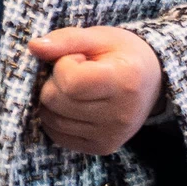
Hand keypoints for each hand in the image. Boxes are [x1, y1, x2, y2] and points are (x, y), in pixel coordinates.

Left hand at [29, 26, 165, 155]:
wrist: (153, 80)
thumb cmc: (121, 55)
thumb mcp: (97, 37)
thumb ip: (65, 39)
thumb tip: (33, 47)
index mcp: (124, 82)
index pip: (70, 81)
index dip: (64, 64)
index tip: (79, 59)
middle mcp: (120, 115)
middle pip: (55, 101)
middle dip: (55, 82)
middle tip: (77, 74)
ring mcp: (111, 136)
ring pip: (51, 120)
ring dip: (53, 100)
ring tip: (77, 89)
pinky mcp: (102, 148)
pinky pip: (57, 135)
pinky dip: (56, 118)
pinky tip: (74, 105)